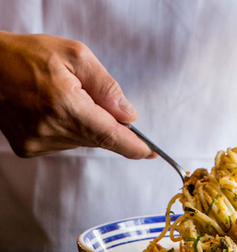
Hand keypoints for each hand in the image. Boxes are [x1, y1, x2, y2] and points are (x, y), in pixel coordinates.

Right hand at [0, 31, 154, 158]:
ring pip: (82, 141)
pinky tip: (53, 110)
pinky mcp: (28, 148)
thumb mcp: (75, 56)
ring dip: (85, 124)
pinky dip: (69, 129)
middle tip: (91, 98)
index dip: (133, 146)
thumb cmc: (29, 55)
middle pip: (98, 137)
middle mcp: (50, 130)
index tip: (150, 152)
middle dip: (105, 121)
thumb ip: (107, 87)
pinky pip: (64, 143)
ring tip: (63, 98)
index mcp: (64, 105)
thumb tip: (129, 115)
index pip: (109, 136)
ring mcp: (37, 143)